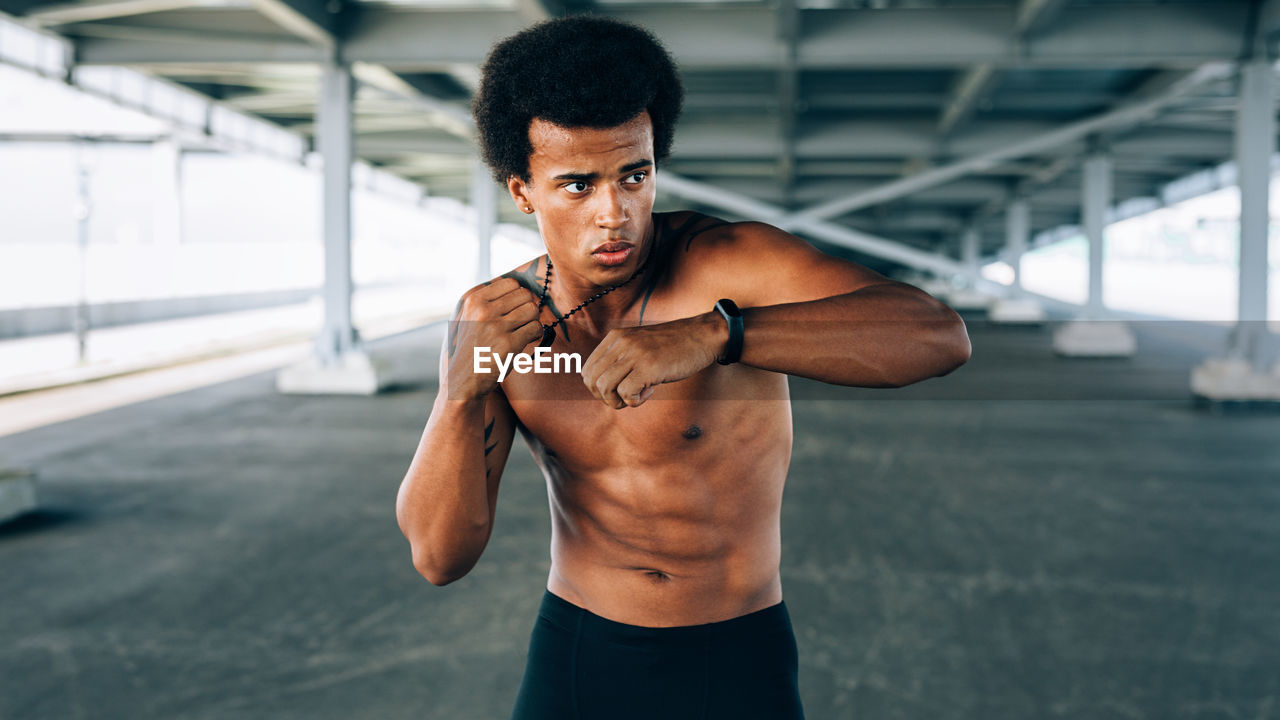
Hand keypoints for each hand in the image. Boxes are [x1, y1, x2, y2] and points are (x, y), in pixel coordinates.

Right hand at [446, 278, 543, 399]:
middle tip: (520, 323)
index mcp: (472, 299)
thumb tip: (516, 285)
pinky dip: (536, 335)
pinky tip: (525, 342)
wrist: (462, 382)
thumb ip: (485, 300)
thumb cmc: (469, 349)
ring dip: (532, 321)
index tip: (513, 311)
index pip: (511, 283)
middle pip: (525, 294)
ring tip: (522, 332)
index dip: (517, 297)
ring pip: (533, 309)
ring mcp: (495, 326)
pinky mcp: (508, 343)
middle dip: (527, 308)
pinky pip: (536, 328)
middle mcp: (482, 309)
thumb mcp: (466, 318)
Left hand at [580, 312, 726, 408]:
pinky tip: (649, 392)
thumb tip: (602, 387)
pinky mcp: (649, 367)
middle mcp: (621, 343)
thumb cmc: (672, 345)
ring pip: (604, 387)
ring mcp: (635, 354)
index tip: (618, 390)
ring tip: (636, 396)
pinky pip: (625, 393)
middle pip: (591, 380)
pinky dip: (634, 401)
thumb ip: (620, 358)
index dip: (598, 389)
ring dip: (617, 401)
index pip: (587, 370)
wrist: (702, 335)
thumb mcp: (639, 345)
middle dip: (604, 398)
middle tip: (625, 398)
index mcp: (615, 337)